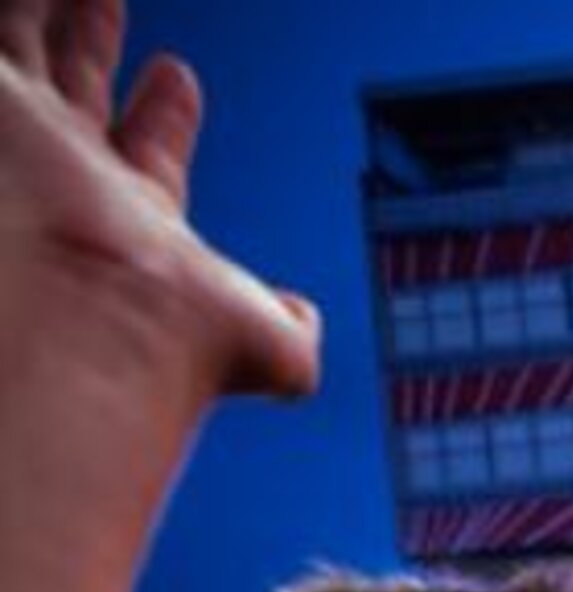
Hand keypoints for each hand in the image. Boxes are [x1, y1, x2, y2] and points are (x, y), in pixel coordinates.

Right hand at [0, 1, 321, 403]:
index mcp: (135, 220)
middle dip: (93, 40)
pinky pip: (4, 31)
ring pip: (29, 47)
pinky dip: (20, 11)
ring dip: (45, 10)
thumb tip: (303, 320)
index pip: (149, 148)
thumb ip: (286, 327)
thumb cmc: (171, 339)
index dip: (166, 111)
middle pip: (81, 86)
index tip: (177, 74)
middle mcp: (72, 176)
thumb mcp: (262, 335)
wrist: (88, 322)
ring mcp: (24, 138)